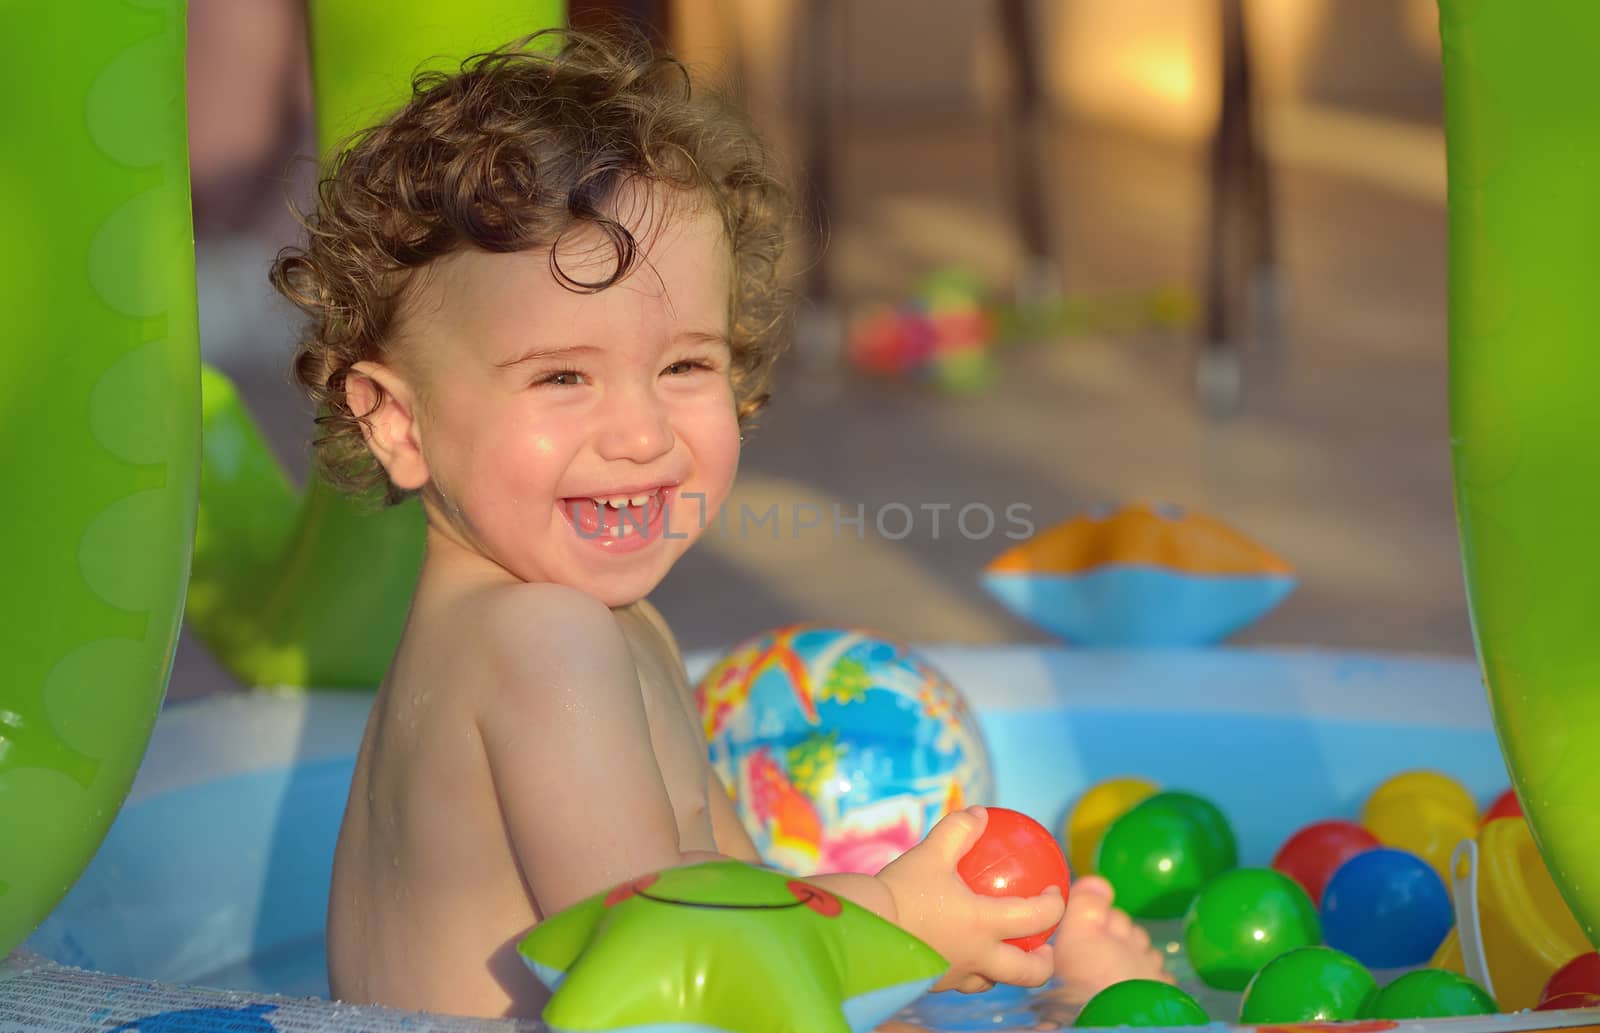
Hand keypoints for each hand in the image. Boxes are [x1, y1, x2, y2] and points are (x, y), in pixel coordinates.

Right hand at [877, 806, 1065, 993]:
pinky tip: (954, 949)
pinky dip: (968, 968)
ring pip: (993, 981)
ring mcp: (956, 976)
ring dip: (1004, 968)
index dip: (1055, 905)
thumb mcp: (931, 852)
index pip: (1038, 918)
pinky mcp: (932, 984)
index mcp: (986, 925)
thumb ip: (958, 831)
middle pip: (1029, 972)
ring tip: (1000, 951)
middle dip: (1044, 962)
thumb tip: (979, 813)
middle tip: (1044, 946)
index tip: (1054, 893)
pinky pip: (959, 980)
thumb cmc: (901, 891)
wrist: (863, 932)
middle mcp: (978, 957)